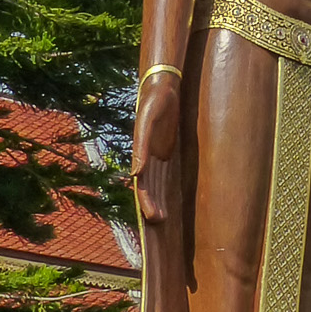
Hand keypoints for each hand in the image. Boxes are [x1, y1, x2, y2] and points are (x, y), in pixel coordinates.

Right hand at [131, 75, 180, 222]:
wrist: (162, 88)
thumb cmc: (154, 103)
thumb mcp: (147, 122)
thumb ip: (142, 146)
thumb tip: (136, 172)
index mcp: (141, 154)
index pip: (143, 184)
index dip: (147, 201)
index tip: (152, 217)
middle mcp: (148, 158)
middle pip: (149, 188)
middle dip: (152, 205)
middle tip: (160, 223)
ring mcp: (157, 155)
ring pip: (157, 183)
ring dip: (159, 199)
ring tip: (165, 218)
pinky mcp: (167, 150)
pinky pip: (168, 172)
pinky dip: (168, 187)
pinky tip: (173, 197)